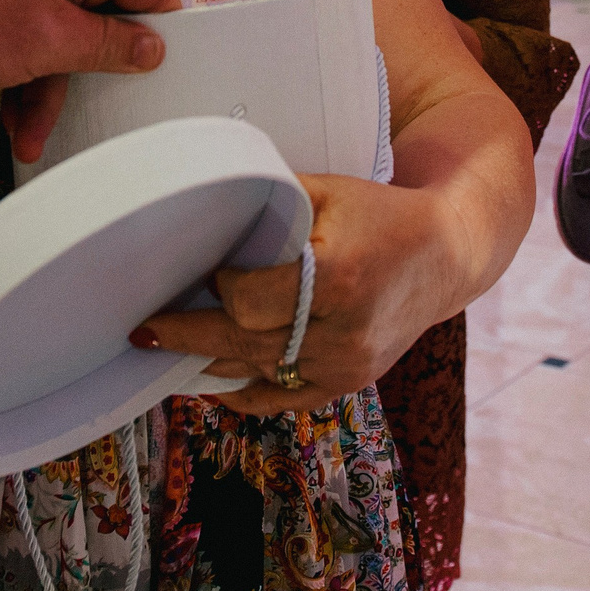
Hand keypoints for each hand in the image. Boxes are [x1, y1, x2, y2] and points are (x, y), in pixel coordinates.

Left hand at [0, 0, 178, 161]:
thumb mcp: (54, 42)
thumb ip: (111, 45)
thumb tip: (155, 47)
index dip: (159, 22)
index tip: (167, 64)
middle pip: (98, 17)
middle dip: (92, 72)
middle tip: (103, 112)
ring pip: (60, 41)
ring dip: (48, 92)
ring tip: (28, 139)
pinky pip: (28, 45)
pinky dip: (22, 82)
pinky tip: (11, 124)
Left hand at [136, 173, 451, 415]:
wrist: (445, 256)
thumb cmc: (380, 215)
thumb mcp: (329, 192)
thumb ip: (272, 203)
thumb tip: (204, 209)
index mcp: (340, 278)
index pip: (252, 300)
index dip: (221, 288)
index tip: (204, 272)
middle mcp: (345, 332)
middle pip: (245, 341)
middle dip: (189, 333)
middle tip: (144, 327)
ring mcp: (347, 366)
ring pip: (257, 374)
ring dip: (204, 363)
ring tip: (160, 351)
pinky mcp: (348, 384)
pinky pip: (280, 399)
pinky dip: (239, 393)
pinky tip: (204, 381)